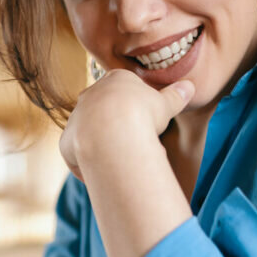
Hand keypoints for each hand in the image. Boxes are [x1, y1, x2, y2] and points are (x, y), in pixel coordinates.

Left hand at [59, 69, 193, 179]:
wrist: (112, 132)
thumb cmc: (142, 114)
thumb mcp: (166, 104)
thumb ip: (175, 95)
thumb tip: (189, 87)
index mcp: (114, 81)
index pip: (124, 91)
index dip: (137, 107)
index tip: (147, 121)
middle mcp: (90, 96)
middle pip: (104, 111)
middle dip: (118, 126)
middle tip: (136, 142)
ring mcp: (75, 118)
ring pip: (90, 134)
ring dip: (104, 147)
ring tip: (123, 162)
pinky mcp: (67, 142)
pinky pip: (78, 156)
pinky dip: (91, 166)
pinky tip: (106, 176)